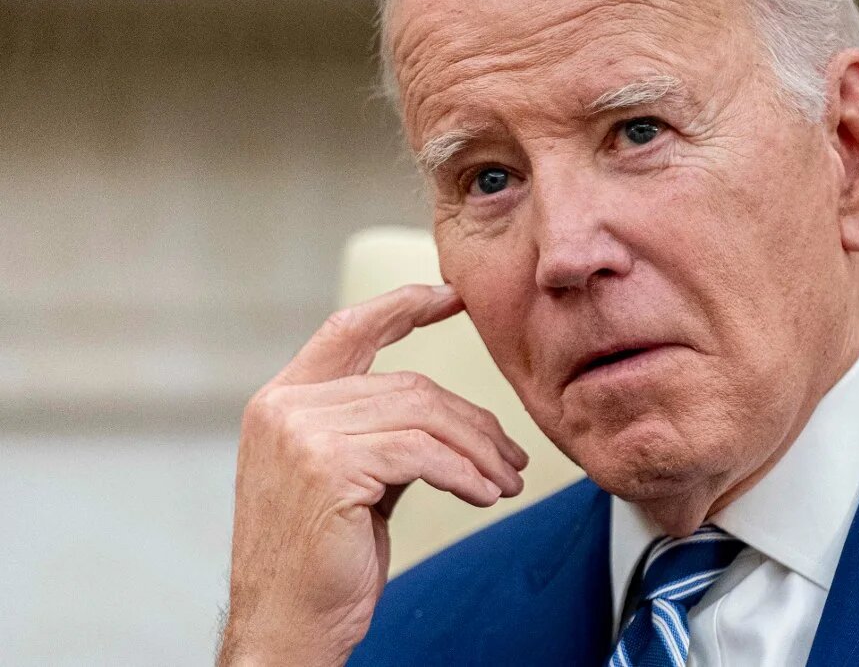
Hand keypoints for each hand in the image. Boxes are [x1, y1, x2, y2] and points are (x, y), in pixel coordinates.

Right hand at [218, 284, 527, 665]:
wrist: (286, 627)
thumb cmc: (320, 562)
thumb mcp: (346, 478)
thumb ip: (376, 433)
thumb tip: (444, 414)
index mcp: (282, 400)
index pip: (349, 329)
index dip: (403, 305)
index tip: (453, 295)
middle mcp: (285, 407)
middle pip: (407, 384)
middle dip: (471, 419)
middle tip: (512, 455)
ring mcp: (302, 434)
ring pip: (422, 416)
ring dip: (478, 449)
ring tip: (506, 480)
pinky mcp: (329, 468)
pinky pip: (423, 454)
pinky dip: (465, 473)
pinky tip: (484, 494)